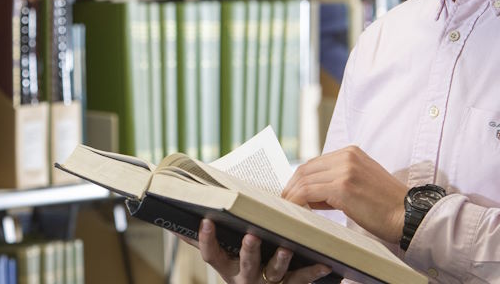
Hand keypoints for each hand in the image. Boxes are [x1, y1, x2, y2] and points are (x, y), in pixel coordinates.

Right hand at [194, 219, 331, 283]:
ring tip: (287, 247)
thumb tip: (175, 223)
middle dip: (249, 251)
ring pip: (275, 272)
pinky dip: (313, 271)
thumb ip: (201, 242)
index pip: (211, 254)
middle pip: (245, 264)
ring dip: (281, 260)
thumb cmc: (240, 267)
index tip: (206, 221)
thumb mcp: (222, 258)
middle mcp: (245, 277)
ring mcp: (268, 283)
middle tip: (251, 236)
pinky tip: (324, 263)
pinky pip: (301, 279)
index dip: (206, 240)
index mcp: (226, 266)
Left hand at [281, 145, 408, 243]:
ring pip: (304, 179)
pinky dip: (297, 201)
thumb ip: (335, 183)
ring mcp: (345, 169)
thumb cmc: (386, 206)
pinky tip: (295, 211)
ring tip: (287, 209)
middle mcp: (347, 156)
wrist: (409, 214)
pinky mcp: (342, 186)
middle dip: (291, 187)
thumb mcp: (360, 184)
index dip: (298, 179)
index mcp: (351, 152)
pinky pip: (308, 191)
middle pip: (305, 168)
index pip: (314, 163)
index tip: (290, 194)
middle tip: (283, 203)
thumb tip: (308, 193)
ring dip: (291, 195)